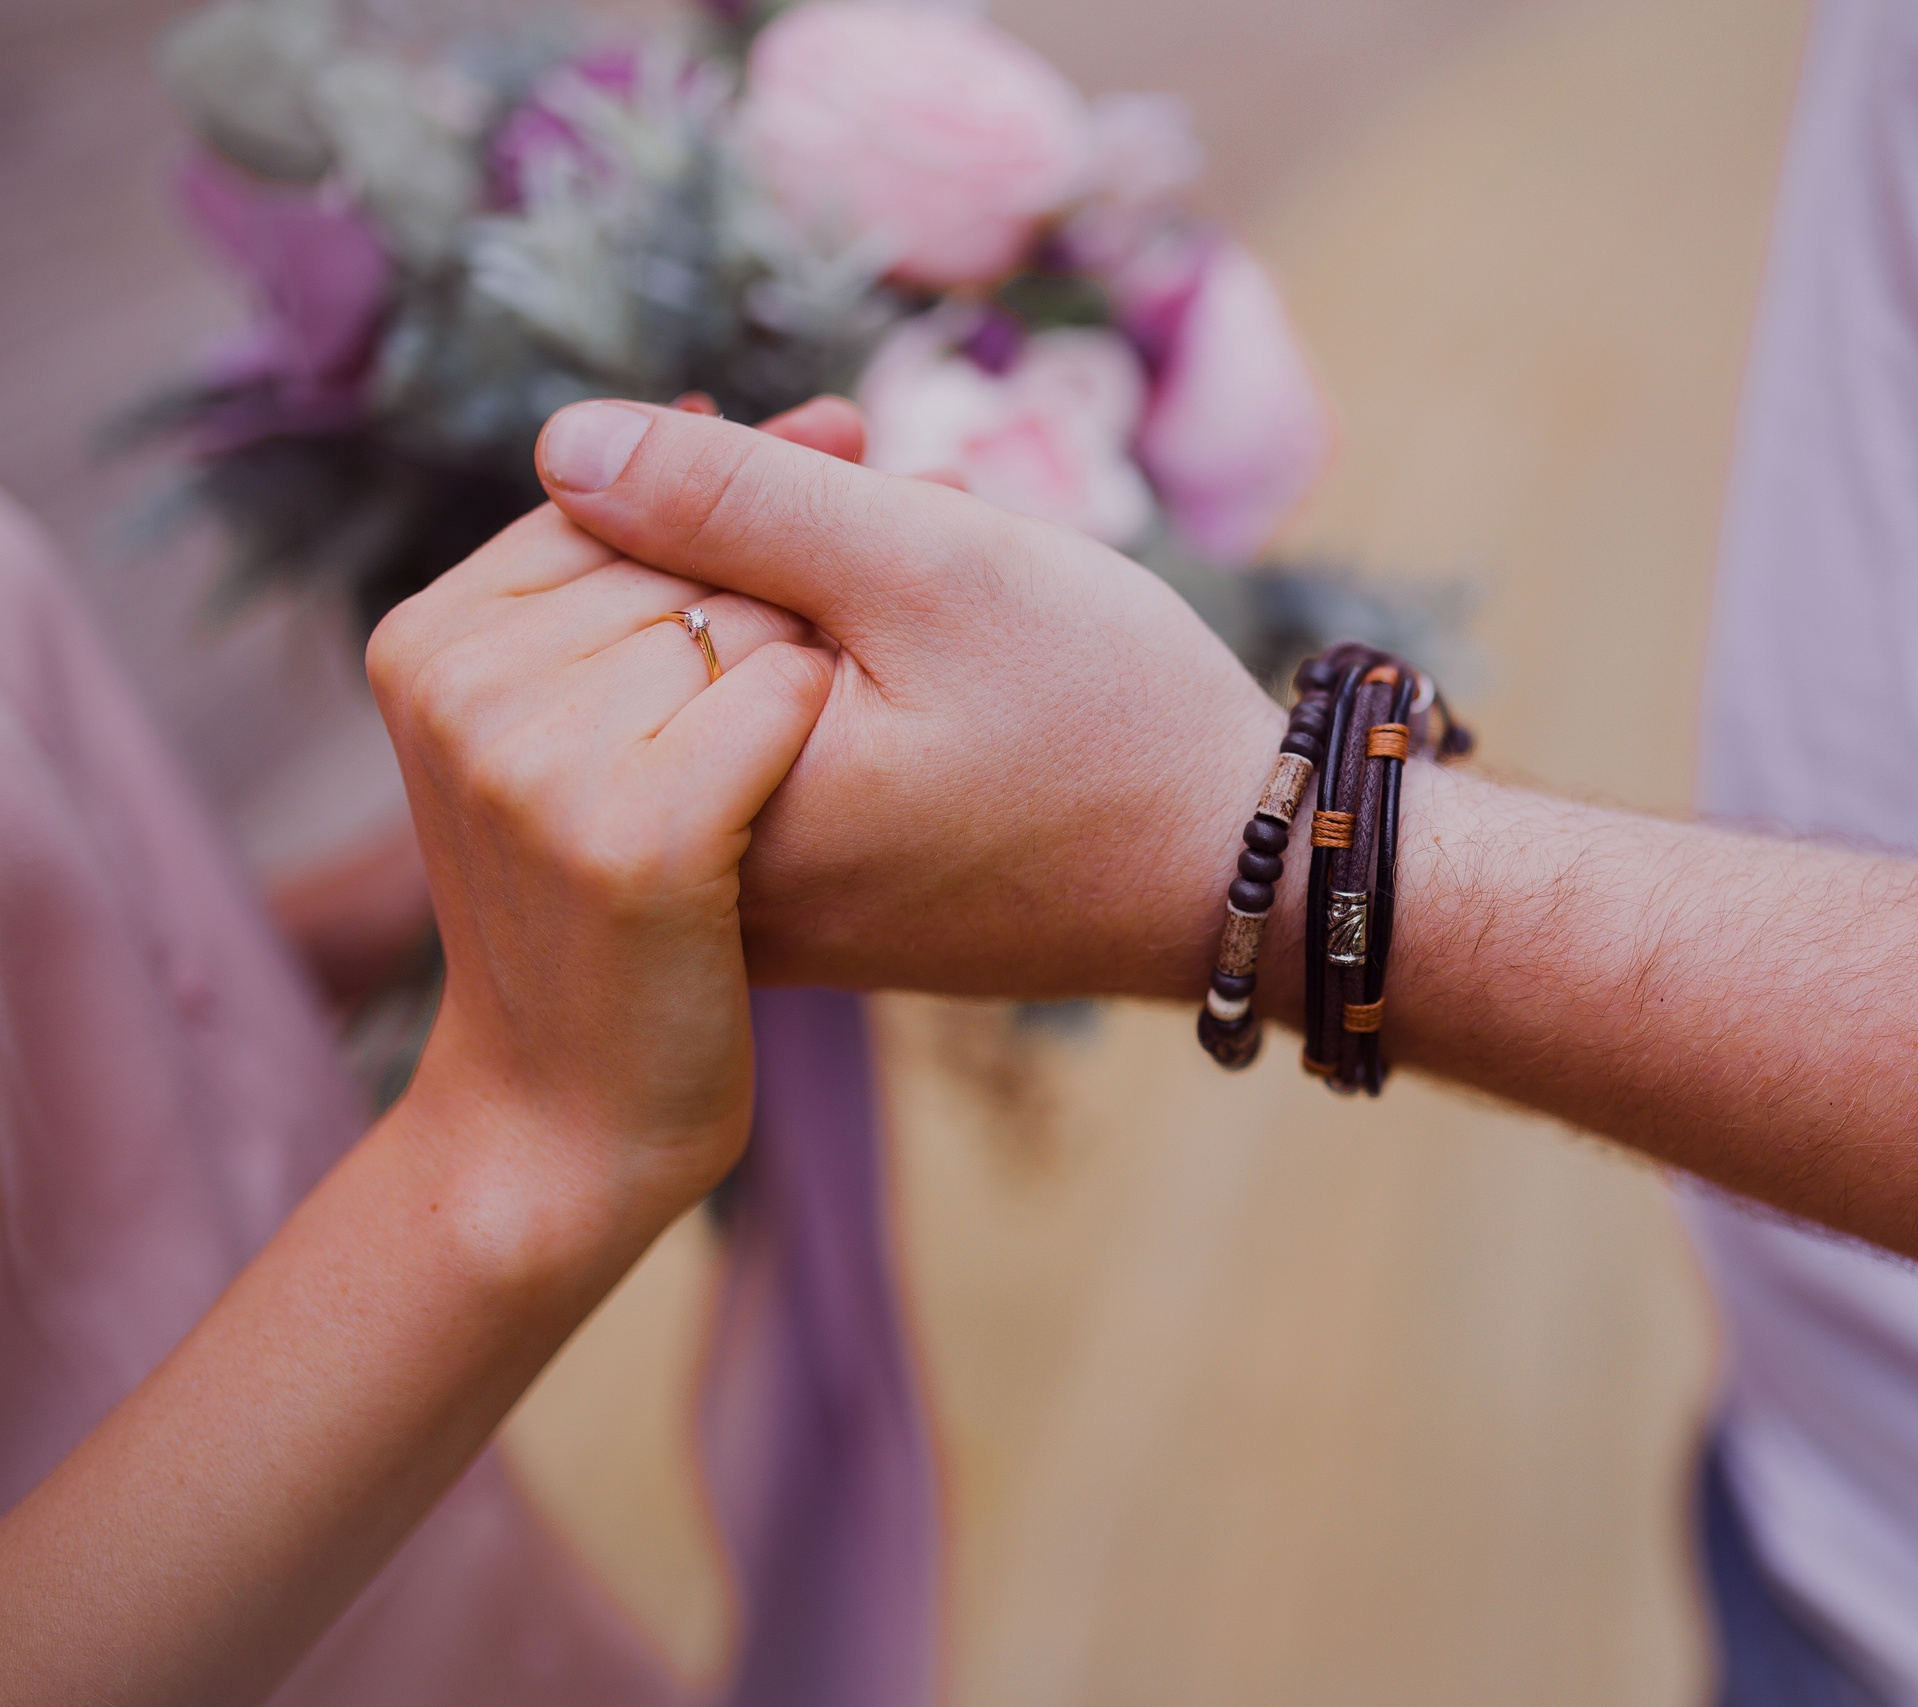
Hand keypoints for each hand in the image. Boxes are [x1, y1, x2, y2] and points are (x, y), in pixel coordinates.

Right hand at [366, 499, 832, 1233]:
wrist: (574, 1118)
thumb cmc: (611, 908)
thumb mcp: (572, 728)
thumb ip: (620, 572)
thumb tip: (679, 399)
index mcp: (432, 635)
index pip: (616, 497)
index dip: (739, 503)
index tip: (841, 471)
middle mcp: (460, 680)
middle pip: (683, 550)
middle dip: (798, 570)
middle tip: (865, 645)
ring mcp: (532, 761)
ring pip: (742, 617)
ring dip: (828, 660)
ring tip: (856, 730)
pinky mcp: (630, 840)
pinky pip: (786, 698)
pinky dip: (832, 734)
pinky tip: (831, 799)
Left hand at [533, 400, 1286, 1000]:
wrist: (1241, 878)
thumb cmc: (1110, 721)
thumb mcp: (931, 568)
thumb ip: (737, 497)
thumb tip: (562, 444)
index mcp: (716, 809)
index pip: (614, 591)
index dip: (723, 480)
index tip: (846, 448)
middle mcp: (713, 879)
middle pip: (663, 643)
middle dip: (767, 533)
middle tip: (906, 487)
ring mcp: (763, 904)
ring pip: (724, 688)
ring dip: (810, 591)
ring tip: (938, 540)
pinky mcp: (818, 907)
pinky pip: (772, 754)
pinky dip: (834, 672)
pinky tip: (927, 631)